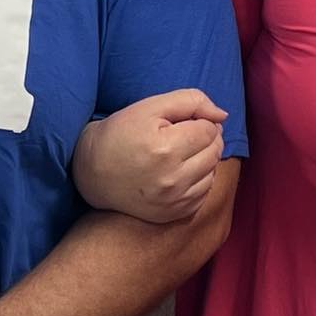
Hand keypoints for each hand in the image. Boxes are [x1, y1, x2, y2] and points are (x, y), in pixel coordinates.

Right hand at [72, 89, 227, 222]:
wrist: (92, 174)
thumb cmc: (120, 134)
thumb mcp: (149, 107)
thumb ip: (190, 101)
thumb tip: (223, 115)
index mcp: (165, 149)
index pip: (209, 130)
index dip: (199, 121)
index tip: (180, 123)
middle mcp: (172, 179)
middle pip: (215, 151)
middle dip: (205, 139)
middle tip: (183, 135)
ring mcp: (173, 201)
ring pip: (212, 172)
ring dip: (204, 159)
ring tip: (180, 154)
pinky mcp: (173, 214)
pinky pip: (204, 193)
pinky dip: (198, 180)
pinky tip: (178, 172)